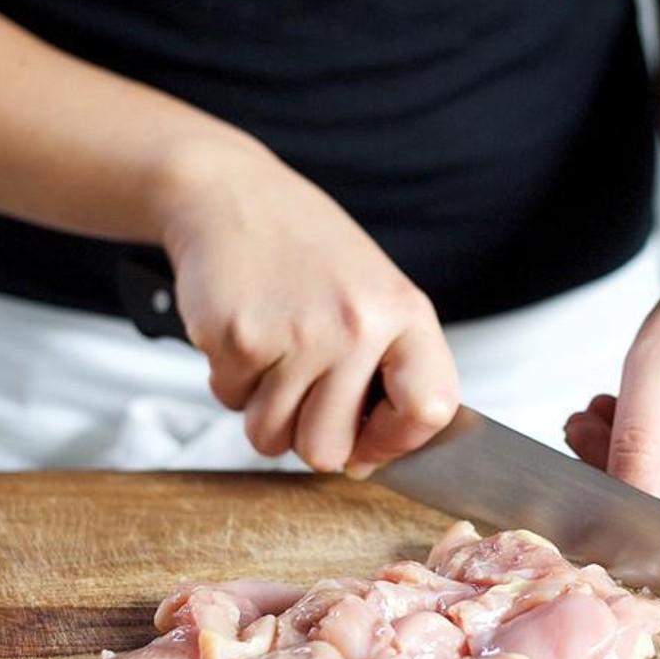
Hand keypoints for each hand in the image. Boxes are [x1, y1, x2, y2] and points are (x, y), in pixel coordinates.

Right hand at [156, 142, 458, 473]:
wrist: (230, 195)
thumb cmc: (306, 251)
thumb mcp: (374, 294)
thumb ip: (388, 371)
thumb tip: (366, 462)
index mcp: (404, 312)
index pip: (429, 410)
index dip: (397, 441)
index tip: (370, 439)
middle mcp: (356, 326)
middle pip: (328, 451)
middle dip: (306, 435)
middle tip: (302, 389)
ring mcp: (296, 335)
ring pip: (271, 438)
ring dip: (263, 411)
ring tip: (272, 355)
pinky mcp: (237, 339)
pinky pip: (231, 404)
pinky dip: (230, 380)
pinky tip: (244, 332)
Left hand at [563, 243, 659, 529]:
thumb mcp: (657, 365)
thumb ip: (636, 445)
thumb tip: (615, 519)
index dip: (635, 507)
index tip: (584, 464)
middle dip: (628, 477)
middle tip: (582, 427)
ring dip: (637, 466)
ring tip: (604, 415)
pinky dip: (659, 461)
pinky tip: (636, 422)